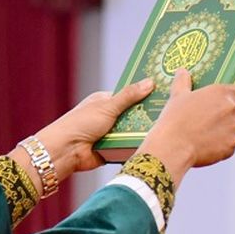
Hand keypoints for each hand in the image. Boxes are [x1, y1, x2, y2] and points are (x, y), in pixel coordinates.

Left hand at [8, 78, 154, 194]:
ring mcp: (111, 134)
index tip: (162, 95)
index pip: (129, 96)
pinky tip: (152, 144)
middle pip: (133, 115)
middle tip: (167, 113)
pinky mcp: (113, 149)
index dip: (144, 96)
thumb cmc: (80, 123)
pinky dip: (135, 146)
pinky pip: (128, 147)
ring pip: (132, 132)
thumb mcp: (108, 106)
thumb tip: (149, 82)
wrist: (66, 151)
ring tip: (165, 129)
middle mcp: (108, 117)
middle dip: (146, 116)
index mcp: (105, 101)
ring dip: (141, 133)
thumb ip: (129, 96)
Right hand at [137, 68, 234, 187]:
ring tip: (206, 136)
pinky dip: (222, 148)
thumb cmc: (175, 120)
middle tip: (215, 124)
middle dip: (234, 122)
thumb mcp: (177, 96)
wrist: (173, 146)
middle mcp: (233, 109)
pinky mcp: (232, 146)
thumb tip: (182, 72)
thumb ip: (183, 82)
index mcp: (223, 93)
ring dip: (228, 135)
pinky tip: (205, 146)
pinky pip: (231, 147)